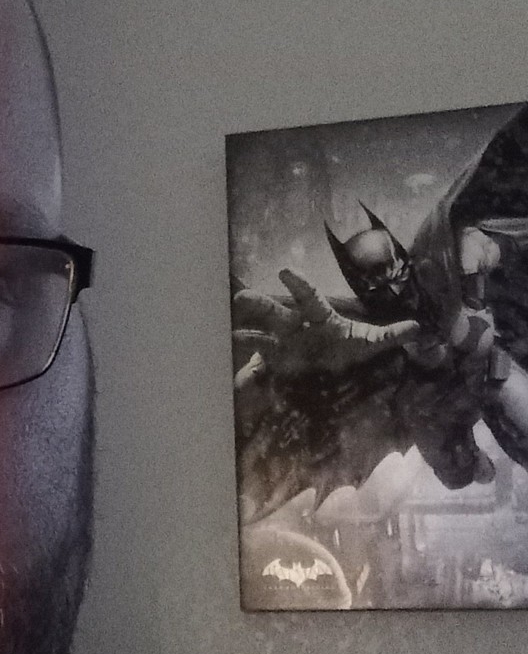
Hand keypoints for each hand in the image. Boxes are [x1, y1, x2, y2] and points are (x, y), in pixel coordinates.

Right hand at [232, 270, 418, 378]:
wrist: (333, 374)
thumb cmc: (348, 350)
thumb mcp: (369, 344)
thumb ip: (390, 335)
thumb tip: (419, 327)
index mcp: (319, 318)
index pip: (309, 298)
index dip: (298, 285)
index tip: (284, 271)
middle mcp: (296, 328)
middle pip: (277, 313)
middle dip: (260, 304)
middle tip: (242, 297)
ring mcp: (283, 347)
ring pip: (263, 338)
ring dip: (249, 336)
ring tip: (233, 335)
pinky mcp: (275, 367)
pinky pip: (260, 372)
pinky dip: (248, 378)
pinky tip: (239, 382)